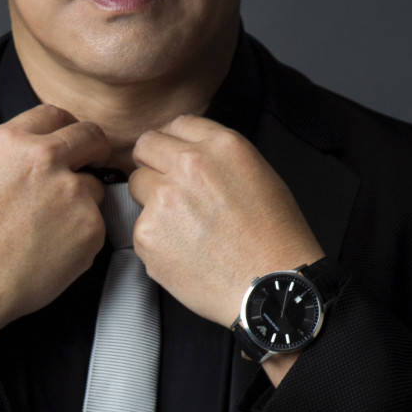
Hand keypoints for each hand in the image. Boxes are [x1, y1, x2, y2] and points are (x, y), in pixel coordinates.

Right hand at [0, 104, 110, 366]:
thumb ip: (14, 153)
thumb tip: (41, 150)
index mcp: (12, 140)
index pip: (56, 114)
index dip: (65, 129)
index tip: (70, 141)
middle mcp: (47, 158)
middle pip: (91, 137)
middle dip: (93, 148)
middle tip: (89, 164)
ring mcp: (73, 193)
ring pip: (94, 187)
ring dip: (81, 201)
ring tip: (46, 229)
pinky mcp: (91, 228)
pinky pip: (96, 225)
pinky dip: (81, 236)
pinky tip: (51, 250)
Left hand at [127, 114, 323, 330]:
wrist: (271, 286)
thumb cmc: (274, 237)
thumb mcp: (259, 174)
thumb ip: (217, 156)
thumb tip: (186, 153)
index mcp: (220, 146)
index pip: (176, 125)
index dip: (174, 144)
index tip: (175, 159)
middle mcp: (187, 165)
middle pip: (145, 148)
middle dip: (153, 165)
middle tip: (171, 191)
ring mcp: (163, 200)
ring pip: (137, 187)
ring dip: (153, 201)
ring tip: (185, 228)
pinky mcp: (147, 235)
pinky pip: (140, 227)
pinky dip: (156, 240)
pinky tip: (184, 253)